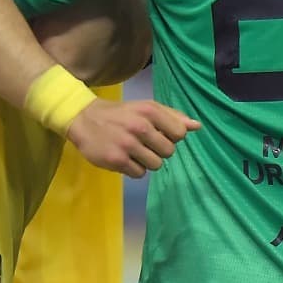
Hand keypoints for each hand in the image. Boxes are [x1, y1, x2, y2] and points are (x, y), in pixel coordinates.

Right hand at [65, 98, 200, 177]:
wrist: (84, 118)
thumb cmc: (121, 114)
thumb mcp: (145, 108)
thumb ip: (172, 116)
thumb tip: (197, 126)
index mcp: (150, 111)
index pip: (180, 133)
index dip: (171, 136)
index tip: (158, 134)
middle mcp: (140, 127)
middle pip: (169, 152)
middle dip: (159, 150)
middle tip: (144, 143)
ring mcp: (128, 145)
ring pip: (155, 165)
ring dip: (147, 161)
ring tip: (134, 151)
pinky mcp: (117, 160)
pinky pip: (139, 174)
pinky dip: (134, 169)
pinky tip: (124, 158)